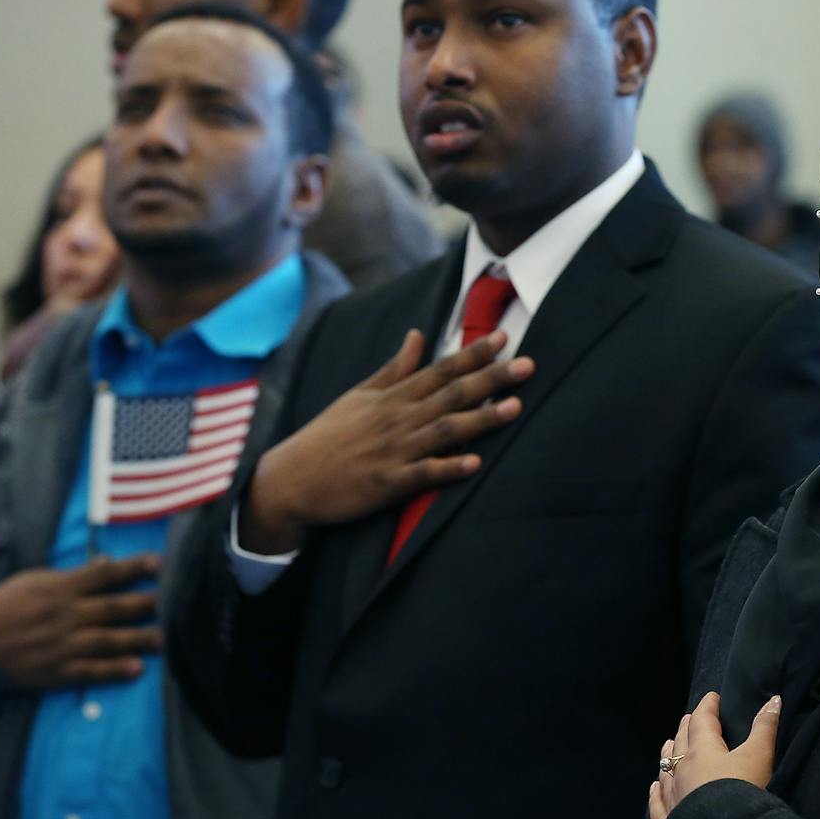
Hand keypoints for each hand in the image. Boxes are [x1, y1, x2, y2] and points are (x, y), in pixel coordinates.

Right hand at [0, 555, 161, 687]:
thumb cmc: (10, 604)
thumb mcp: (36, 581)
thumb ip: (74, 575)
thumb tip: (106, 563)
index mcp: (60, 590)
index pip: (103, 575)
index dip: (132, 568)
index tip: (160, 563)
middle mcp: (63, 616)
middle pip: (111, 608)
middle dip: (145, 604)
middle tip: (176, 601)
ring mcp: (61, 645)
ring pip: (106, 641)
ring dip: (137, 639)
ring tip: (165, 638)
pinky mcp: (57, 671)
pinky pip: (89, 671)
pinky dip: (113, 670)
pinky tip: (136, 669)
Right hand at [241, 329, 533, 553]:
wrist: (291, 480)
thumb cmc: (328, 436)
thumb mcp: (358, 395)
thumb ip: (393, 368)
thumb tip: (417, 335)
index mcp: (392, 397)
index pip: (440, 369)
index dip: (473, 354)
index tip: (504, 338)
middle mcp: (397, 419)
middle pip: (451, 394)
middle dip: (491, 379)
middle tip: (528, 366)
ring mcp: (393, 451)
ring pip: (445, 430)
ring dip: (481, 419)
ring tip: (515, 408)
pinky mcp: (387, 484)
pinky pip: (423, 474)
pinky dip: (448, 468)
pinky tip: (475, 464)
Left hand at [648, 691, 779, 818]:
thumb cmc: (742, 791)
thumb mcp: (759, 756)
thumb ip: (765, 728)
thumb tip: (774, 700)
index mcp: (702, 750)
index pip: (701, 720)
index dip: (707, 706)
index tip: (712, 698)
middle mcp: (682, 769)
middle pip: (681, 740)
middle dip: (687, 727)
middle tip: (690, 718)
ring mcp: (673, 794)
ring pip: (666, 768)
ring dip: (669, 753)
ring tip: (669, 743)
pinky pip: (658, 802)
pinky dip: (656, 792)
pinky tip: (654, 786)